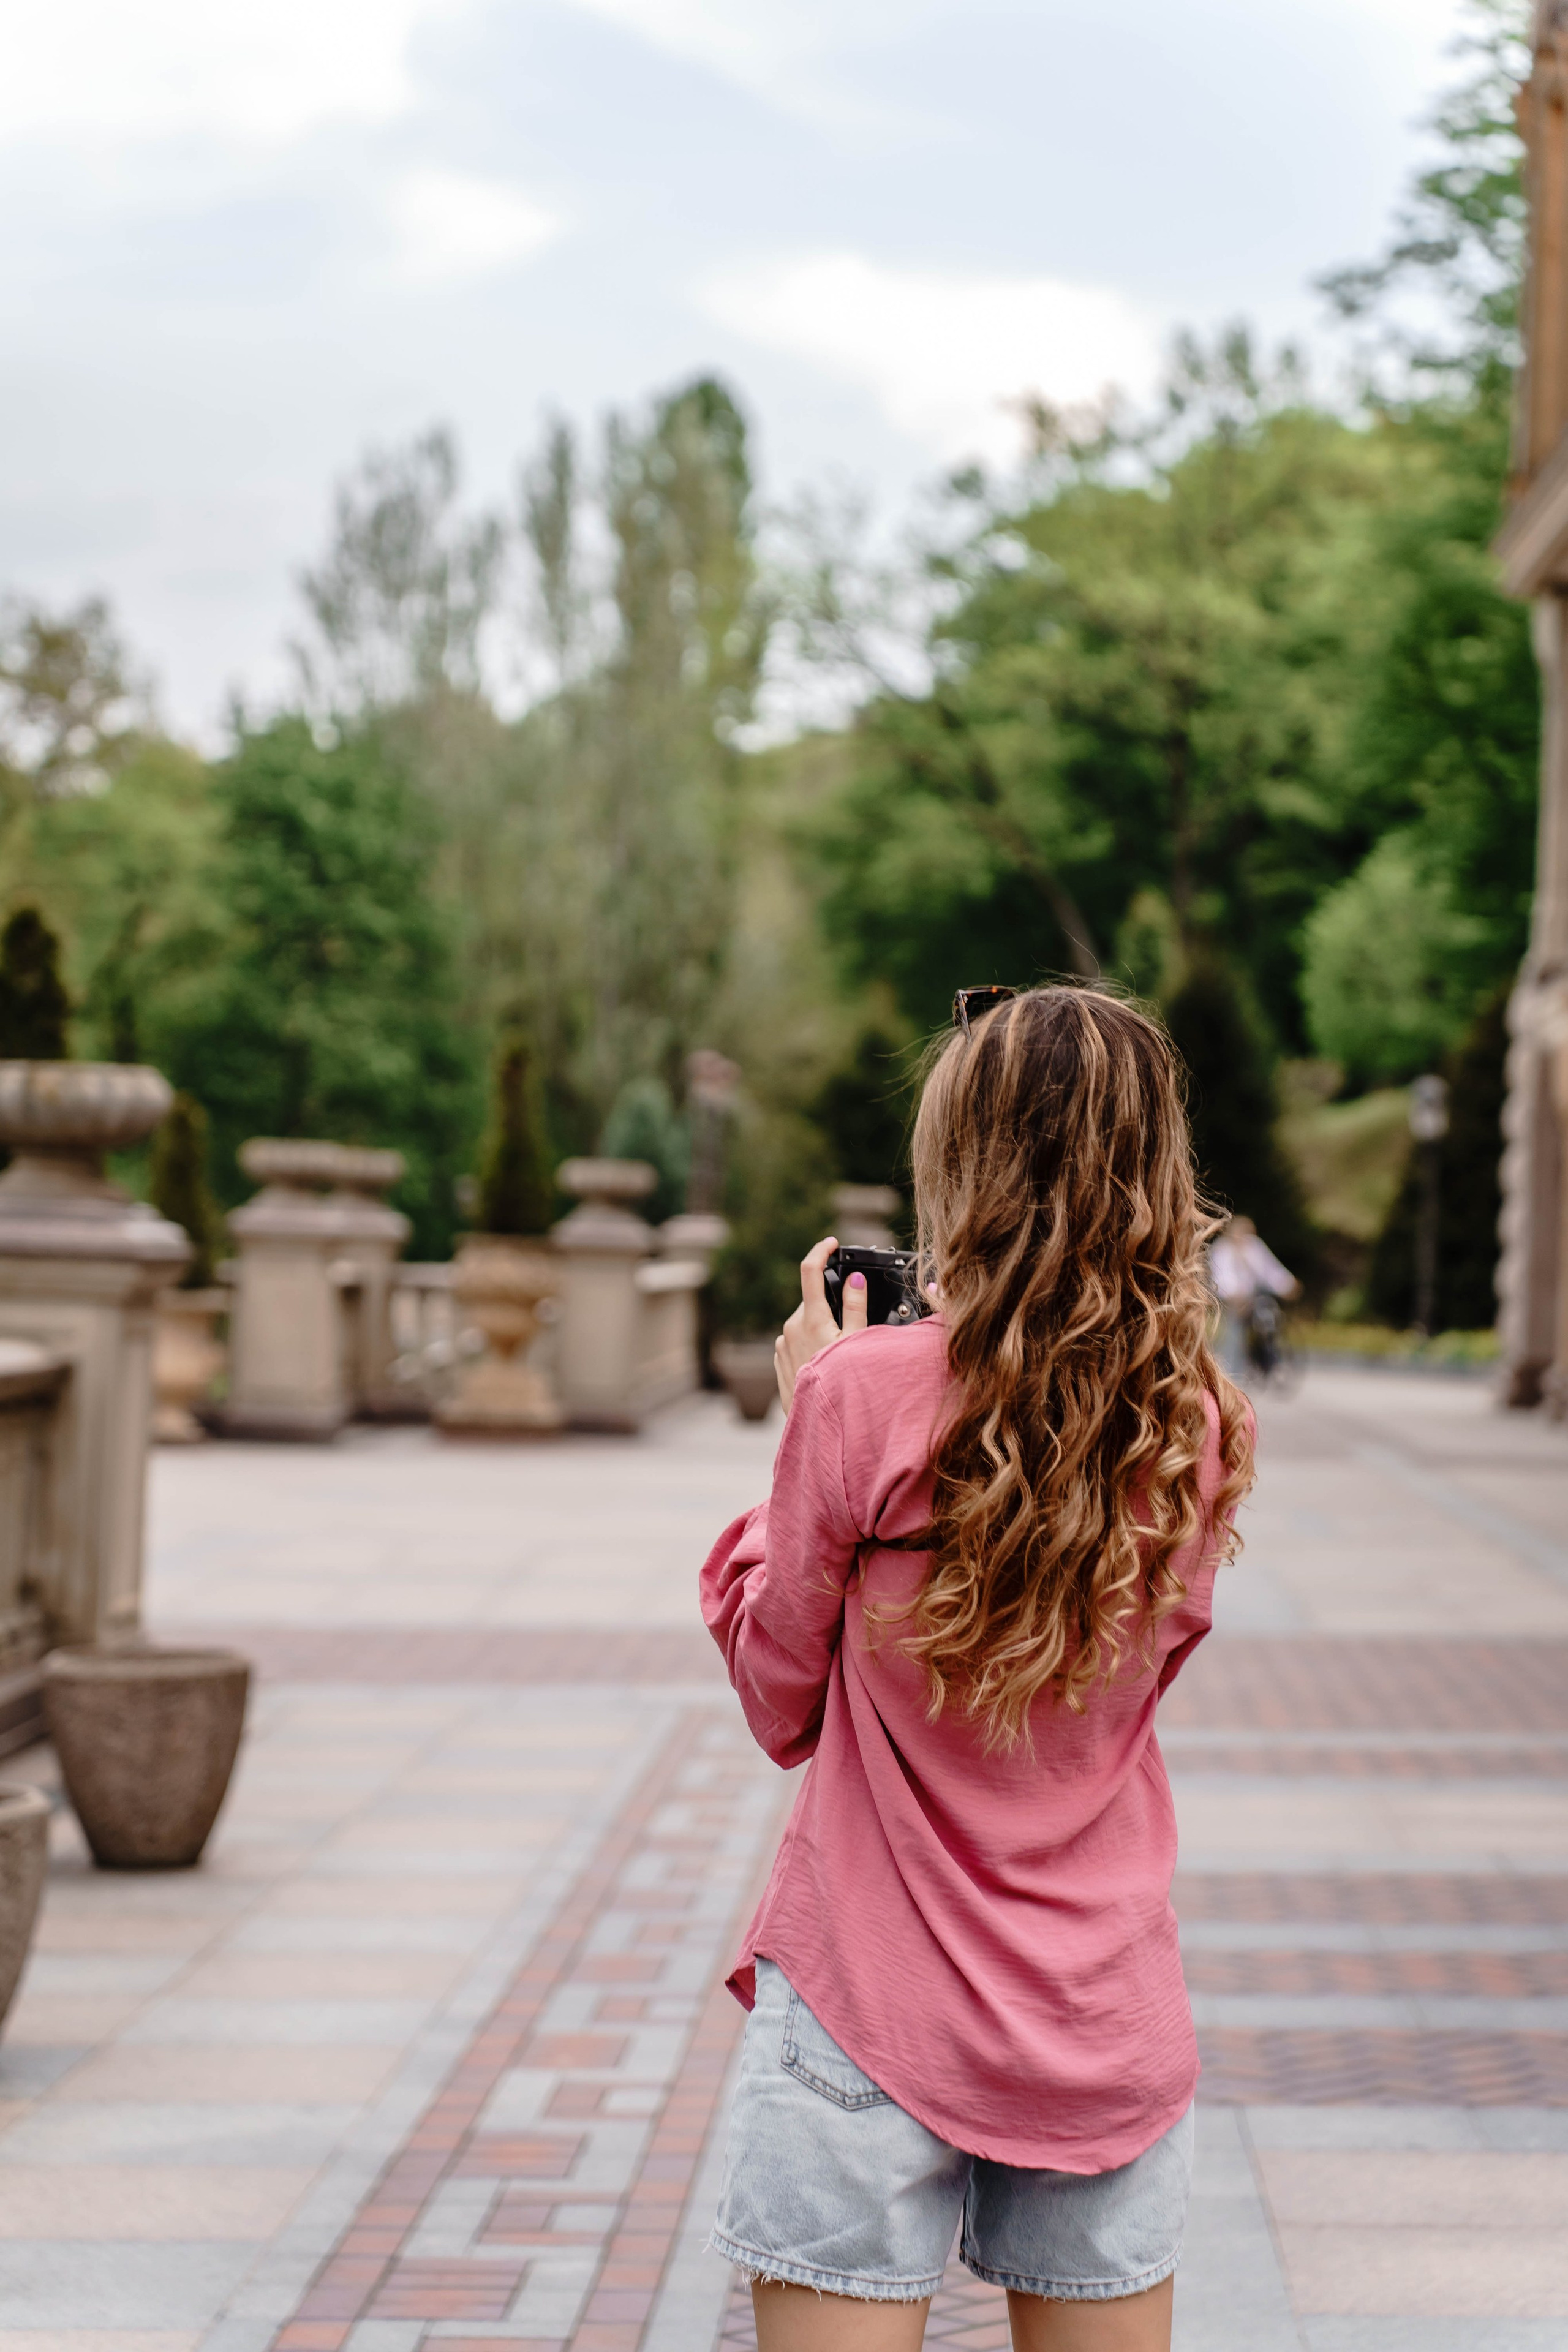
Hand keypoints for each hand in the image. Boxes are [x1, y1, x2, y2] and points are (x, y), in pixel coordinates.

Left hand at [775, 1235, 866, 1413]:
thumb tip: (855, 1279)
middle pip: (813, 1301)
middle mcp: (790, 1326)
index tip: (832, 1243)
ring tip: (838, 1353)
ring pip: (805, 1320)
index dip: (822, 1250)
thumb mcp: (857, 1344)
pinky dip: (811, 1342)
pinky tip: (824, 1362)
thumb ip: (855, 1308)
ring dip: (821, 1326)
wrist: (818, 1424)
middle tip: (849, 1329)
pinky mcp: (778, 1356)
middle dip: (830, 1306)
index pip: (810, 1271)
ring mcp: (782, 1342)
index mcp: (810, 1318)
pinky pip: (797, 1338)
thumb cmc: (841, 1384)